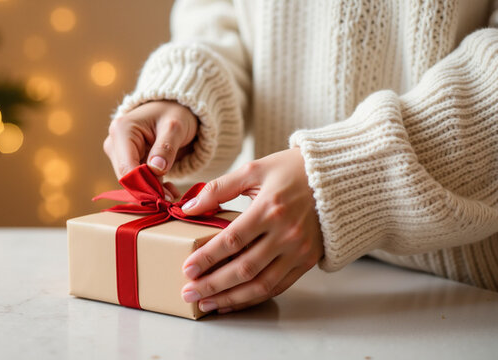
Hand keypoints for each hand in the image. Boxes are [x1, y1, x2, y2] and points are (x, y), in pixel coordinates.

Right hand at [103, 100, 198, 198]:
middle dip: (148, 190)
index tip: (164, 197)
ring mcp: (118, 153)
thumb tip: (156, 170)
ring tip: (172, 193)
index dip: (143, 186)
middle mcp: (114, 143)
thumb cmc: (174, 113)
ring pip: (131, 181)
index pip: (127, 168)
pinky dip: (152, 187)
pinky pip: (136, 180)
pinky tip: (168, 189)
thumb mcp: (175, 127)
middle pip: (126, 177)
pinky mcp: (126, 161)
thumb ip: (166, 148)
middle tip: (171, 197)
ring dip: (151, 190)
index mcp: (121, 131)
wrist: (172, 108)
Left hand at [179, 148, 323, 313]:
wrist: (338, 177)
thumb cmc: (292, 170)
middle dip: (213, 285)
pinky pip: (278, 287)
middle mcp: (287, 234)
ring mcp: (299, 250)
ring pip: (261, 285)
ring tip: (206, 304)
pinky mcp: (307, 261)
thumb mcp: (253, 170)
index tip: (187, 270)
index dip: (207, 258)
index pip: (231, 241)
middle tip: (189, 293)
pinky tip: (233, 301)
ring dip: (231, 298)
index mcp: (270, 209)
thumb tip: (188, 209)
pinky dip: (254, 298)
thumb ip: (218, 189)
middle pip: (244, 269)